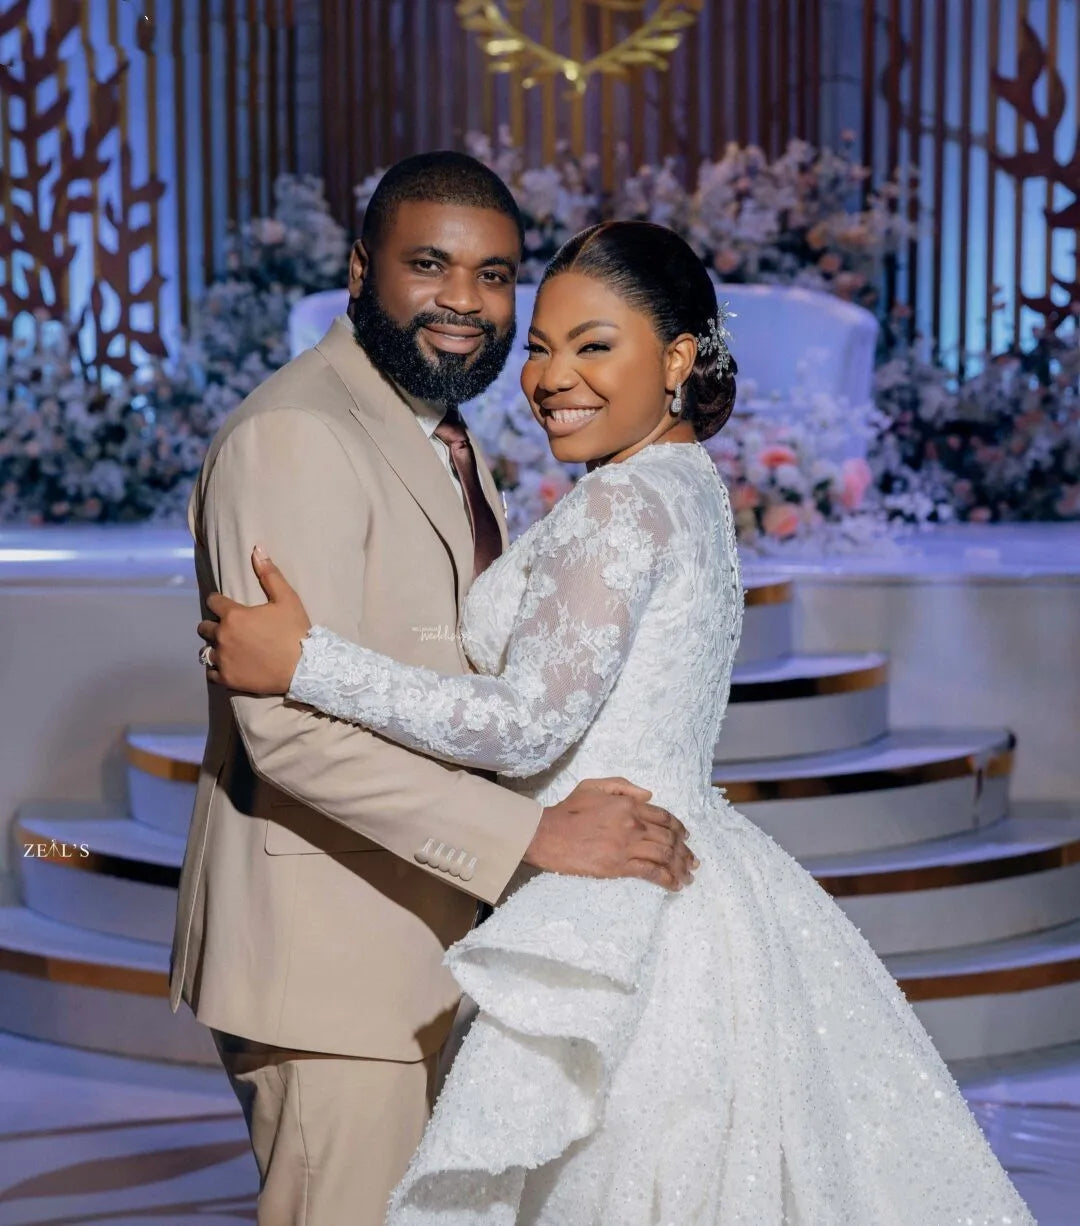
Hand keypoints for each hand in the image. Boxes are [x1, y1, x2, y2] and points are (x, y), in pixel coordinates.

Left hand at [198, 547, 311, 693]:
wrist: (305, 668)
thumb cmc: (295, 631)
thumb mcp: (287, 599)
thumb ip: (269, 574)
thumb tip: (257, 549)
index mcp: (233, 615)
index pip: (213, 602)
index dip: (218, 602)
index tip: (225, 605)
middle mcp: (223, 636)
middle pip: (204, 627)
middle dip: (213, 625)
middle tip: (228, 629)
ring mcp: (223, 659)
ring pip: (205, 651)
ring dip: (213, 647)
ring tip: (225, 648)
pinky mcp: (227, 679)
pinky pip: (211, 673)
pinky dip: (217, 669)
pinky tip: (227, 666)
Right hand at [523, 777, 697, 890]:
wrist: (548, 834)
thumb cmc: (568, 810)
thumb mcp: (593, 786)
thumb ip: (622, 785)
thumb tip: (649, 795)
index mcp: (628, 804)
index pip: (664, 816)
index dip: (679, 827)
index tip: (686, 837)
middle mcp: (632, 824)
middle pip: (669, 838)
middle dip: (685, 850)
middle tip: (693, 860)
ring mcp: (627, 845)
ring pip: (665, 855)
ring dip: (681, 867)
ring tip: (689, 876)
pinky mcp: (619, 865)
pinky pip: (651, 872)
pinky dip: (667, 879)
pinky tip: (675, 885)